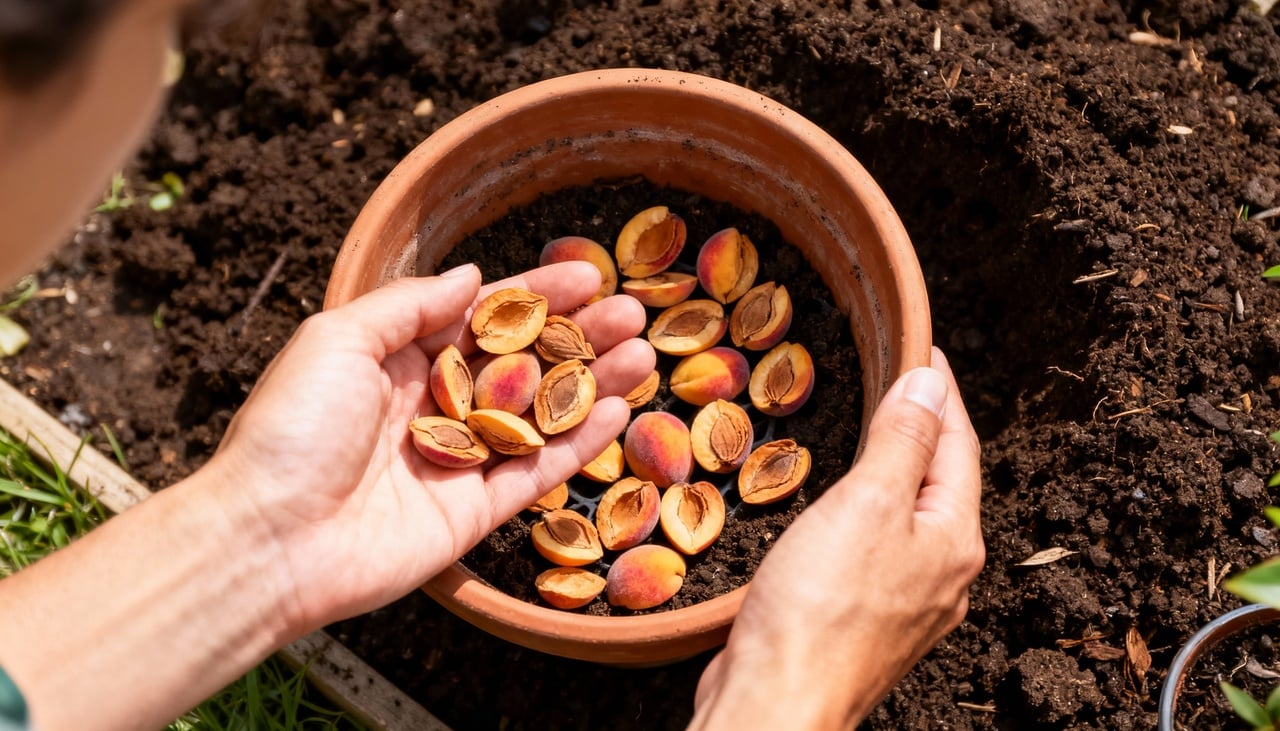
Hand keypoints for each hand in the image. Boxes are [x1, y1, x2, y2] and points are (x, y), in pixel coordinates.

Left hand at [209, 262, 654, 633]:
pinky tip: (619, 410)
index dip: (537, 296)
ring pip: (539, 415)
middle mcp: (433, 406)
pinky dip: (579, 444)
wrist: (269, 540)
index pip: (482, 318)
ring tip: (642, 355)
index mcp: (398, 360)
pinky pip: (536, 471)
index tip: (587, 274)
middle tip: (631, 314)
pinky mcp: (473, 512)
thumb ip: (408, 305)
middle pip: (522, 363)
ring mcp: (457, 460)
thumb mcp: (336, 340)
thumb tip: (471, 276)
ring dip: (591, 384)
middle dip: (578, 336)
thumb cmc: (291, 431)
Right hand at [691, 348, 983, 728]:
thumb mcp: (867, 502)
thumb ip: (903, 440)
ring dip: (892, 468)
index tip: (921, 346)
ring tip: (869, 428)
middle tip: (895, 378)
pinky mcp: (862, 620)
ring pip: (907, 515)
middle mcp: (940, 573)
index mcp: (953, 539)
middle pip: (940, 479)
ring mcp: (904, 601)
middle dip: (922, 426)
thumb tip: (931, 383)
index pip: (958, 443)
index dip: (940, 390)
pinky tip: (840, 507)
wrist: (775, 705)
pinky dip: (864, 509)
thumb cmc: (819, 609)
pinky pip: (875, 546)